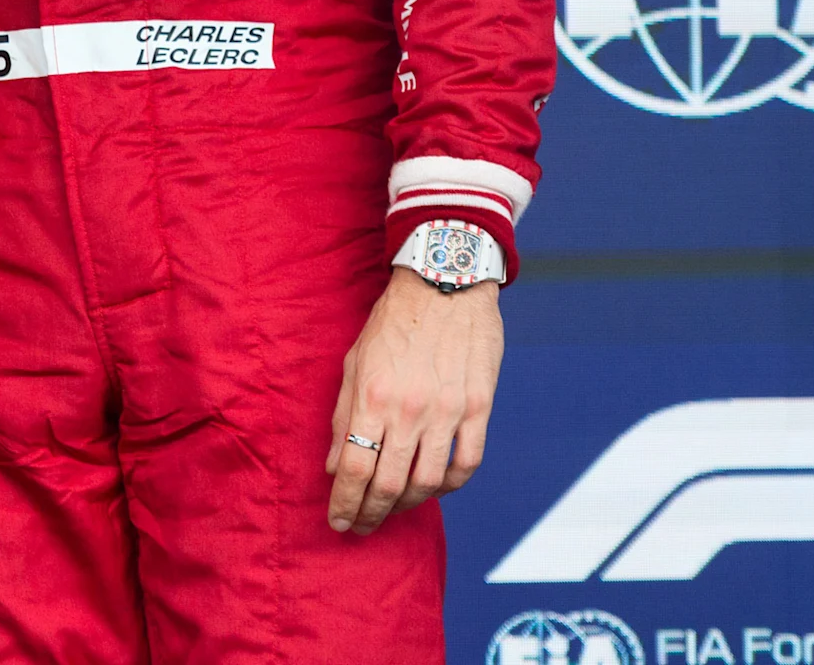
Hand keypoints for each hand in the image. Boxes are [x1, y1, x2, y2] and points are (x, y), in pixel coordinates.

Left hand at [325, 266, 502, 534]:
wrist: (445, 285)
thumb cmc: (393, 323)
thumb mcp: (354, 363)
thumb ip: (344, 416)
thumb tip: (334, 466)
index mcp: (373, 397)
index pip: (354, 468)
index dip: (344, 503)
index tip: (338, 522)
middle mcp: (410, 410)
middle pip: (389, 484)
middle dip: (370, 514)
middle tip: (360, 527)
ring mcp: (448, 412)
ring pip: (428, 482)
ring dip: (407, 505)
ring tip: (391, 509)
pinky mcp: (479, 408)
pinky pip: (466, 463)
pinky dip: (448, 485)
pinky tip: (432, 488)